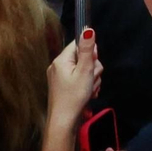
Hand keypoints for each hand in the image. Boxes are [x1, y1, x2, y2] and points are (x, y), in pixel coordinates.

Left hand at [36, 28, 103, 150]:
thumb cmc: (74, 95)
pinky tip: (88, 93)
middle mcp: (58, 66)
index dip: (90, 52)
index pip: (79, 44)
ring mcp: (59, 77)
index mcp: (61, 60)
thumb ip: (87, 50)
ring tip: (90, 89)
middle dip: (93, 68)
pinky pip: (79, 79)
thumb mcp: (85, 70)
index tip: (92, 64)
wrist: (64, 122)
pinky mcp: (63, 87)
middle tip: (91, 79)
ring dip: (92, 78)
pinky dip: (86, 85)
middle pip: (83, 57)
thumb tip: (88, 29)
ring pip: (84, 69)